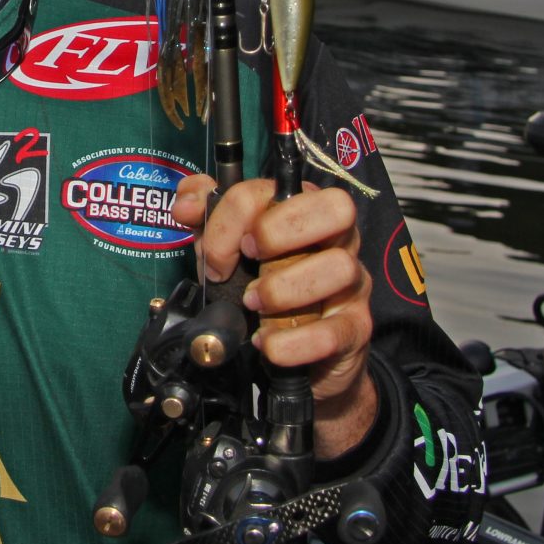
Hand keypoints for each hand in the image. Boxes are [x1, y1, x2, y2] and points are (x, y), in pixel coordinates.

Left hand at [174, 175, 378, 458]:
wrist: (294, 356)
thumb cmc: (261, 289)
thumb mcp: (228, 248)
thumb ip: (206, 216)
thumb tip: (186, 202)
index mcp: (307, 211)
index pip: (280, 188)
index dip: (235, 216)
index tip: (216, 255)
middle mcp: (339, 240)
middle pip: (337, 207)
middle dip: (279, 230)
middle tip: (248, 260)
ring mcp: (354, 283)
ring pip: (340, 267)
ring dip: (284, 288)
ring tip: (253, 305)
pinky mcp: (356, 329)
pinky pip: (335, 331)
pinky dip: (293, 341)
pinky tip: (267, 342)